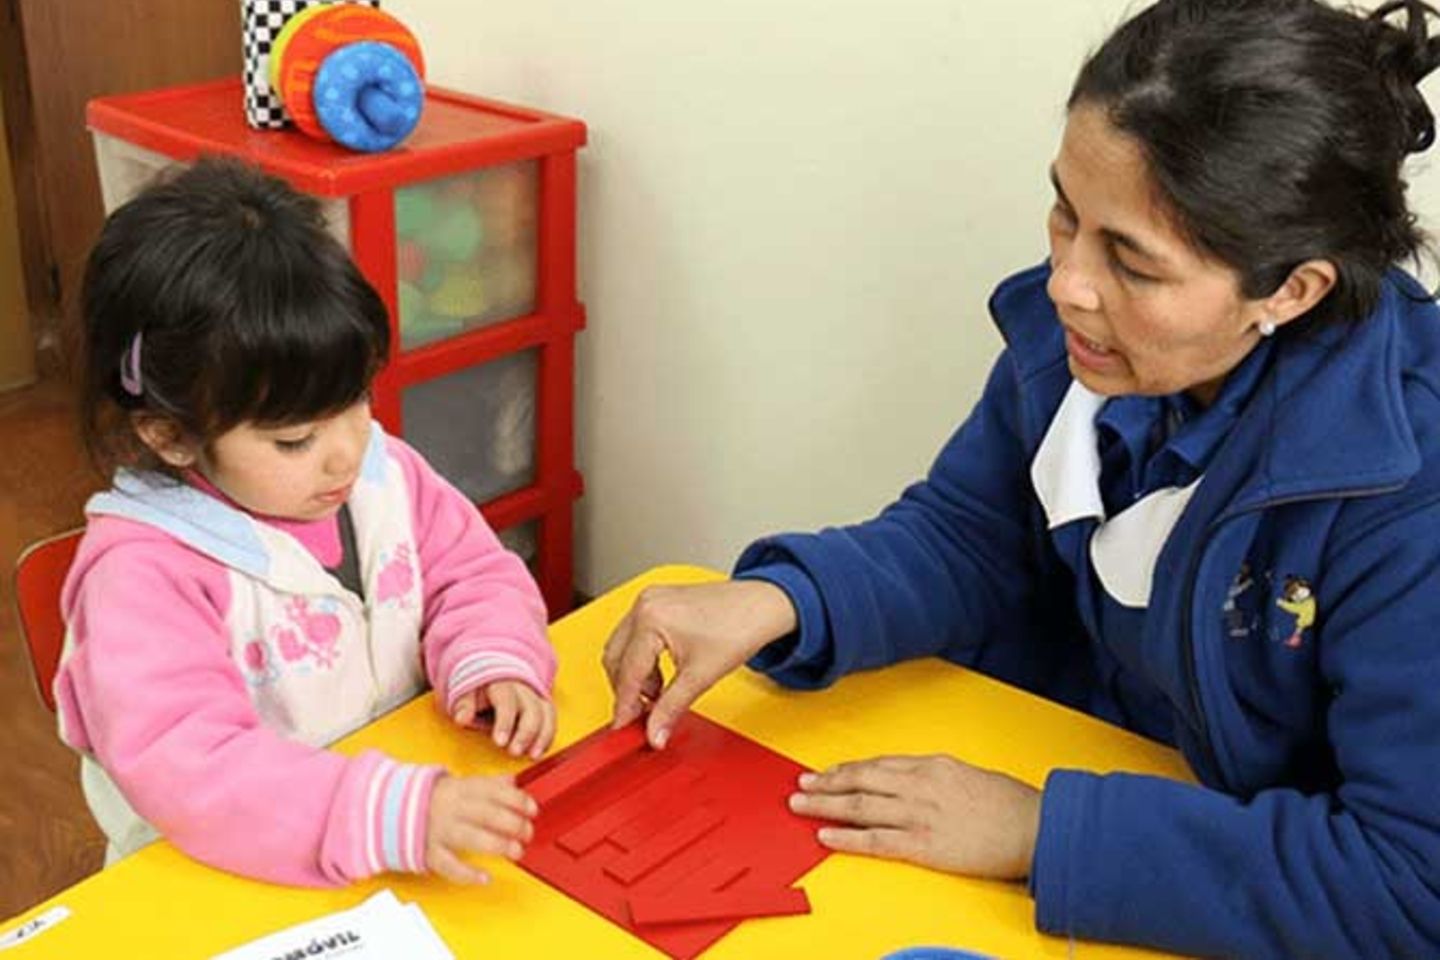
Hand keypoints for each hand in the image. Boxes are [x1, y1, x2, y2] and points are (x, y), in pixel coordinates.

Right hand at [425, 774, 536, 884]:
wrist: (393, 809)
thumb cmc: (436, 799)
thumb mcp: (462, 784)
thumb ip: (488, 784)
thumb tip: (514, 782)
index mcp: (462, 789)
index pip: (494, 791)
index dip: (517, 800)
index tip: (532, 809)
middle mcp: (452, 808)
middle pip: (487, 814)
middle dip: (513, 824)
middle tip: (528, 832)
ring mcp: (440, 831)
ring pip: (471, 837)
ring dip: (498, 845)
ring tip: (516, 851)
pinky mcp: (430, 852)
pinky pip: (449, 865)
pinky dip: (467, 874)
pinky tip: (485, 877)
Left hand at [451, 680, 555, 759]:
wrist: (494, 675)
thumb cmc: (478, 689)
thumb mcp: (465, 693)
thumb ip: (464, 705)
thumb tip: (462, 718)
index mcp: (501, 683)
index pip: (507, 701)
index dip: (505, 722)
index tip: (500, 742)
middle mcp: (522, 688)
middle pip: (531, 708)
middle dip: (526, 733)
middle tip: (515, 752)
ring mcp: (535, 696)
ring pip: (546, 713)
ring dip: (542, 736)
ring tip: (533, 755)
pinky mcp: (543, 705)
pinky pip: (551, 718)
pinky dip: (548, 736)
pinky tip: (540, 751)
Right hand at [602, 580, 797, 748]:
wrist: (763, 605)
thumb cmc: (741, 626)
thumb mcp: (701, 676)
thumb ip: (671, 708)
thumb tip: (655, 732)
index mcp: (651, 619)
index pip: (626, 672)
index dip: (624, 706)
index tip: (624, 727)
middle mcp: (644, 605)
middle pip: (615, 659)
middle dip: (626, 690)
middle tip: (641, 715)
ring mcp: (650, 600)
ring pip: (622, 647)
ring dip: (634, 676)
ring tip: (658, 696)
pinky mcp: (657, 602)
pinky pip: (635, 636)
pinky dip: (643, 660)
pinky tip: (662, 677)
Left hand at [788, 754, 1040, 879]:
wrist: (1037, 828)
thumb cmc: (1011, 804)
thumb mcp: (970, 775)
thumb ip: (937, 777)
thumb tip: (912, 781)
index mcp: (933, 765)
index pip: (879, 765)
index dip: (848, 769)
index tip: (827, 773)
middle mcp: (921, 785)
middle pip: (862, 780)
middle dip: (827, 783)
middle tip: (800, 785)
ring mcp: (920, 814)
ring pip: (861, 806)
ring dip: (826, 805)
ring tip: (799, 805)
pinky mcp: (924, 845)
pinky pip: (876, 841)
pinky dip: (847, 837)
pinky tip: (826, 835)